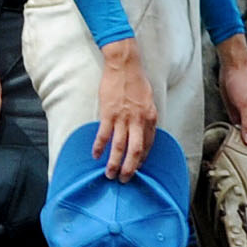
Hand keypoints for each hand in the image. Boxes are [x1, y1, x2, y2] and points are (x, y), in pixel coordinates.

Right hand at [94, 38, 157, 178]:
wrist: (124, 66)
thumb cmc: (136, 82)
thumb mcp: (148, 101)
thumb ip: (146, 117)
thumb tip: (142, 132)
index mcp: (151, 117)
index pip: (149, 144)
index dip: (142, 159)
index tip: (137, 168)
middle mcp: (139, 120)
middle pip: (136, 150)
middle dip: (130, 168)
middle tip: (124, 180)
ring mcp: (123, 118)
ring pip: (119, 147)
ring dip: (114, 163)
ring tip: (109, 175)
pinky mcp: (108, 114)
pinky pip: (103, 135)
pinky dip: (99, 147)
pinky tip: (95, 156)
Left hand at [216, 34, 246, 146]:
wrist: (232, 70)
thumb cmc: (243, 83)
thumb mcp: (246, 104)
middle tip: (242, 163)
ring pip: (246, 137)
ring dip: (241, 145)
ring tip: (235, 157)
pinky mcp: (237, 116)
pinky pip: (237, 131)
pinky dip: (234, 138)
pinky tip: (229, 144)